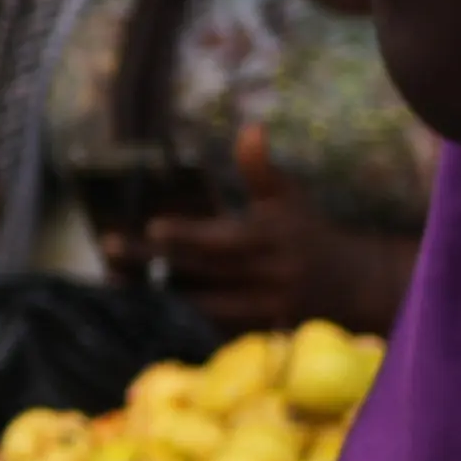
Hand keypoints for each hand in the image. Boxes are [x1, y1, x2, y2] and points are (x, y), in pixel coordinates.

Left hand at [138, 154, 409, 336]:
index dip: (189, 234)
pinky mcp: (253, 333)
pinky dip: (176, 316)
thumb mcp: (289, 197)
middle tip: (110, 247)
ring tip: (114, 278)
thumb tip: (252, 128)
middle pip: (202, 272)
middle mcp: (266, 277)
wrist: (351, 287)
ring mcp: (260, 310)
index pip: (224, 240)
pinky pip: (208, 327)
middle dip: (153, 262)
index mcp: (272, 240)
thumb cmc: (306, 232)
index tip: (152, 226)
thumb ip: (262, 168)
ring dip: (157, 292)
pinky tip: (140, 305)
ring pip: (200, 304)